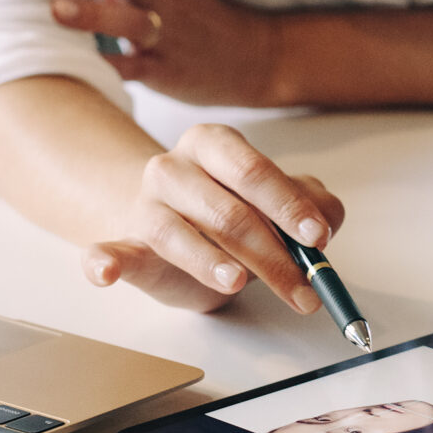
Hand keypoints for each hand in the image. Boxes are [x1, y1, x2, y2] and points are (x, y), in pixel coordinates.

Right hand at [82, 123, 345, 312]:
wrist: (170, 227)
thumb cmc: (231, 211)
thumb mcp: (278, 203)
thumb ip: (312, 205)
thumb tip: (327, 222)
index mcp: (215, 144)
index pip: (254, 172)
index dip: (288, 206)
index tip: (317, 239)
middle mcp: (174, 167)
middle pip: (227, 211)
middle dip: (271, 255)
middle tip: (302, 288)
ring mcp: (145, 204)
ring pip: (177, 234)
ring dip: (210, 262)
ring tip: (236, 282)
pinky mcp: (124, 242)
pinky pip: (110, 250)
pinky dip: (105, 262)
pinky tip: (105, 271)